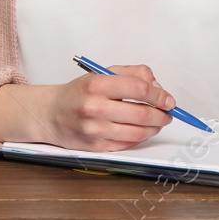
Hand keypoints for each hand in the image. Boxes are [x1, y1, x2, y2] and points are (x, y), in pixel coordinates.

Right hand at [0, 64, 175, 150]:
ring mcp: (94, 129)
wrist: (50, 113)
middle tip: (168, 113)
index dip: (159, 95)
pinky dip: (140, 137)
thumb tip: (157, 87)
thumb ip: (132, 74)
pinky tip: (143, 131)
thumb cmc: (77, 93)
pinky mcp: (96, 146)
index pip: (138, 89)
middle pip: (141, 113)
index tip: (168, 99)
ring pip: (137, 132)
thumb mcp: (101, 73)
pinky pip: (127, 143)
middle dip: (161, 114)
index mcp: (96, 84)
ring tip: (158, 122)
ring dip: (154, 128)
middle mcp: (94, 107)